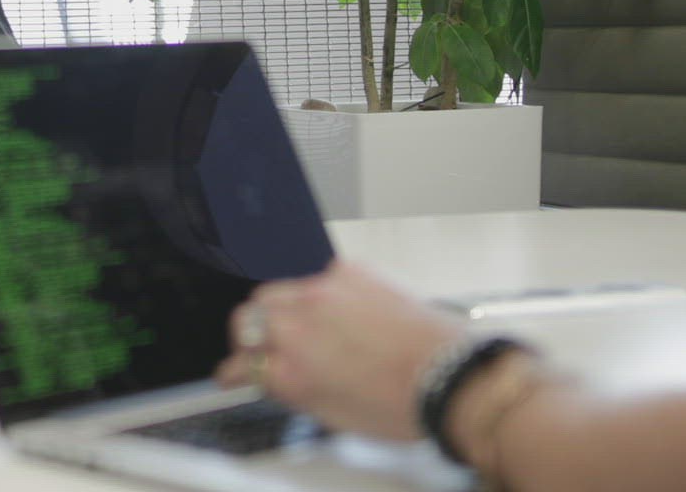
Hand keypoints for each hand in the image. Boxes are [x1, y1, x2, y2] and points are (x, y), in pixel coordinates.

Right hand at [212, 260, 458, 440]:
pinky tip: (341, 311)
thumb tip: (273, 377)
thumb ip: (293, 389)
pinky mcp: (347, 272)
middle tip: (264, 346)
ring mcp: (319, 293)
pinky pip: (315, 277)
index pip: (238, 365)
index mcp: (290, 372)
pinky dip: (319, 293)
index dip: (235, 371)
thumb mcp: (333, 414)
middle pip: (245, 319)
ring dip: (278, 310)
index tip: (236, 372)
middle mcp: (295, 327)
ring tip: (303, 326)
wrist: (450, 375)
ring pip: (274, 292)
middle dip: (249, 334)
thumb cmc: (401, 402)